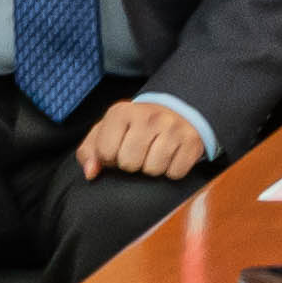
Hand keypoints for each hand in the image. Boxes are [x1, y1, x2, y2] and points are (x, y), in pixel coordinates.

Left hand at [74, 96, 214, 180]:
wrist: (176, 109)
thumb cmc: (134, 126)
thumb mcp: (107, 131)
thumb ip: (89, 152)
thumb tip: (91, 173)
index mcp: (122, 112)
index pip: (106, 153)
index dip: (110, 158)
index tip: (119, 148)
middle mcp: (149, 116)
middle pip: (129, 164)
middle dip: (132, 164)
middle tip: (139, 152)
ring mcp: (173, 127)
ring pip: (153, 170)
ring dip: (152, 168)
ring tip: (154, 153)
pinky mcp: (192, 141)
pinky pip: (175, 173)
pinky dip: (172, 170)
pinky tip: (171, 156)